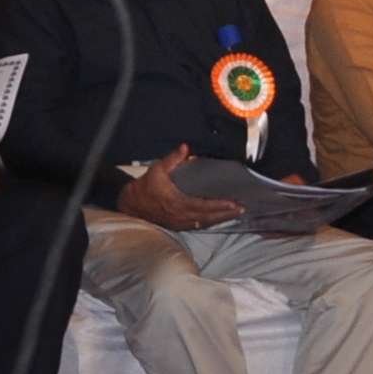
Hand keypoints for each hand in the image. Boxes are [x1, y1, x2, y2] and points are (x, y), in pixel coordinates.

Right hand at [116, 147, 237, 231]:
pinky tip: (218, 219)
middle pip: (208, 217)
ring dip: (220, 219)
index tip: (233, 203)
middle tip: (241, 209)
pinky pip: (197, 226)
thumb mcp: (157, 170)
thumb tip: (185, 147)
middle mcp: (181, 215)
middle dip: (226, 214)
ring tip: (235, 214)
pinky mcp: (177, 226)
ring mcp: (179, 223)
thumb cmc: (144, 187)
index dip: (220, 206)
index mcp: (177, 202)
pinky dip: (210, 222)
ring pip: (204, 223)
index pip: (203, 206)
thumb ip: (173, 159)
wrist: (130, 205)